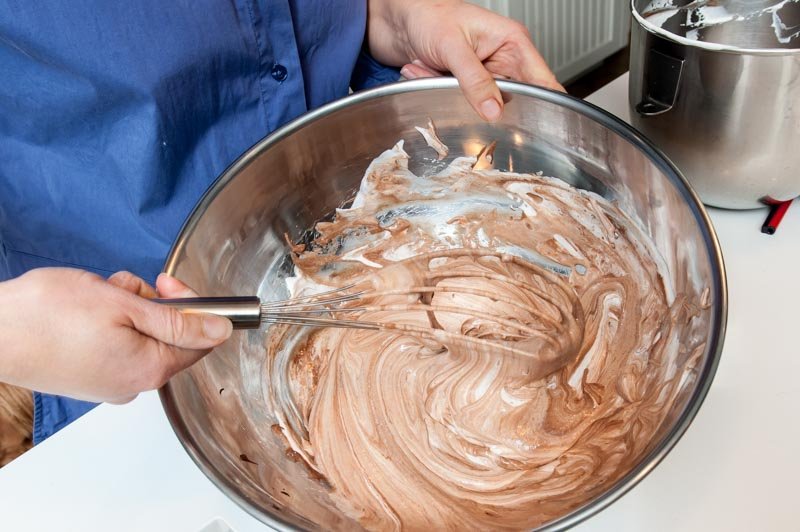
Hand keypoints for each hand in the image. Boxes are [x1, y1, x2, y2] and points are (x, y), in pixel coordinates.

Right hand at [0, 268, 231, 403]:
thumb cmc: (48, 316)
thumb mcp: (125, 305)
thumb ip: (178, 320)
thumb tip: (221, 330)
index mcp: (150, 369)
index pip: (200, 340)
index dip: (193, 306)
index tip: (169, 284)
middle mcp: (133, 384)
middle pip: (168, 336)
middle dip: (151, 303)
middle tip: (123, 287)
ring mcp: (108, 383)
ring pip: (140, 334)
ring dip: (126, 307)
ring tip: (96, 297)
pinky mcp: (88, 376)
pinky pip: (115, 343)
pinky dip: (107, 321)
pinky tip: (84, 310)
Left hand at [367, 0, 563, 121]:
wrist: (395, 18)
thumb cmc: (427, 14)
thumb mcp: (452, 46)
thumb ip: (474, 80)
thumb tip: (494, 110)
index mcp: (511, 41)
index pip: (541, 80)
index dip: (545, 104)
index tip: (542, 125)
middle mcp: (501, 58)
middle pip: (509, 98)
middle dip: (479, 98)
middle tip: (455, 82)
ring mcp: (482, 72)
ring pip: (479, 104)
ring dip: (452, 92)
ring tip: (433, 68)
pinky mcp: (465, 83)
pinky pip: (459, 102)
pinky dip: (439, 90)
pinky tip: (426, 71)